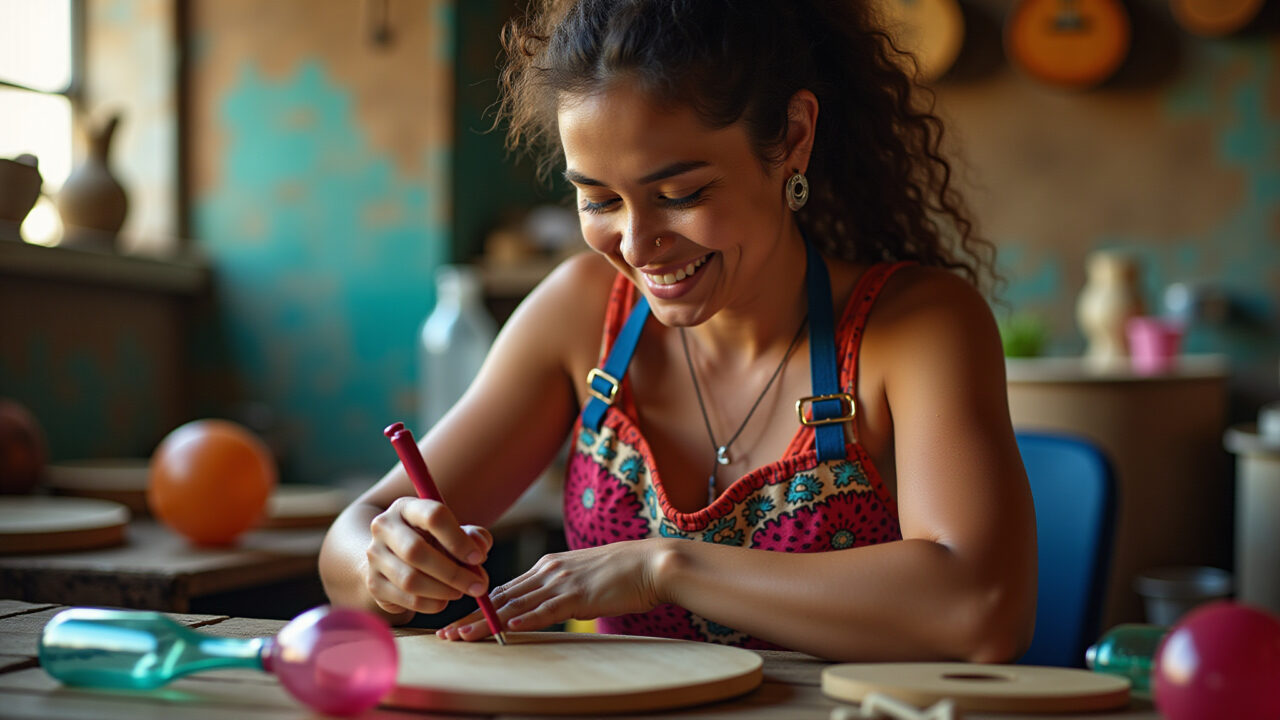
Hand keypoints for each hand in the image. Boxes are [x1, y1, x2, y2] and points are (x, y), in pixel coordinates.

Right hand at [364, 496, 494, 615]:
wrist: (392, 557)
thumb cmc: (432, 541)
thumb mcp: (454, 532)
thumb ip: (474, 537)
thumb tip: (480, 550)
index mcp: (406, 507)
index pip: (433, 516)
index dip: (458, 539)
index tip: (479, 558)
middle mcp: (384, 527)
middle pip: (416, 551)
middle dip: (453, 572)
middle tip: (478, 586)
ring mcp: (375, 556)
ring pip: (410, 579)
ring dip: (443, 590)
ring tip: (460, 592)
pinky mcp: (374, 584)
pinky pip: (407, 599)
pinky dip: (432, 604)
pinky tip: (443, 600)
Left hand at [438, 539, 667, 640]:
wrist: (652, 562)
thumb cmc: (623, 573)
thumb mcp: (583, 578)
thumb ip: (561, 589)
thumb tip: (548, 605)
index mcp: (548, 566)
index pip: (505, 590)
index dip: (478, 606)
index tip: (457, 620)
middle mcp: (548, 571)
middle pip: (500, 598)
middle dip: (470, 617)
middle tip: (445, 633)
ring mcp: (562, 582)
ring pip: (515, 606)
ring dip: (485, 623)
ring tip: (462, 636)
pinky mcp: (580, 595)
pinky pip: (548, 610)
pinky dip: (526, 619)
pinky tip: (508, 628)